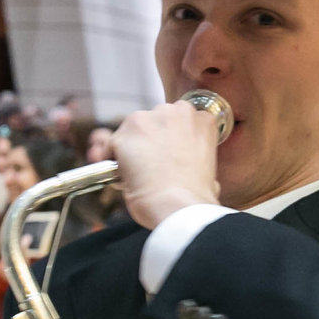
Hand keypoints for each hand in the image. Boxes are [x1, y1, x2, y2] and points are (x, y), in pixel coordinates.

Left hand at [112, 99, 219, 228]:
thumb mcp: (207, 174)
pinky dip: (111, 160)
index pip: (180, 122)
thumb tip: (178, 169)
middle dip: (150, 140)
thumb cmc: (195, 197)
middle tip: (151, 167)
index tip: (168, 157)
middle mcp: (177, 111)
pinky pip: (111, 145)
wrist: (178, 206)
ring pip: (132, 131)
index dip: (170, 141)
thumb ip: (193, 162)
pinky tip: (123, 177)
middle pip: (154, 121)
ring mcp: (151, 118)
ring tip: (138, 175)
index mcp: (202, 120)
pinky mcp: (126, 132)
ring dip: (131, 149)